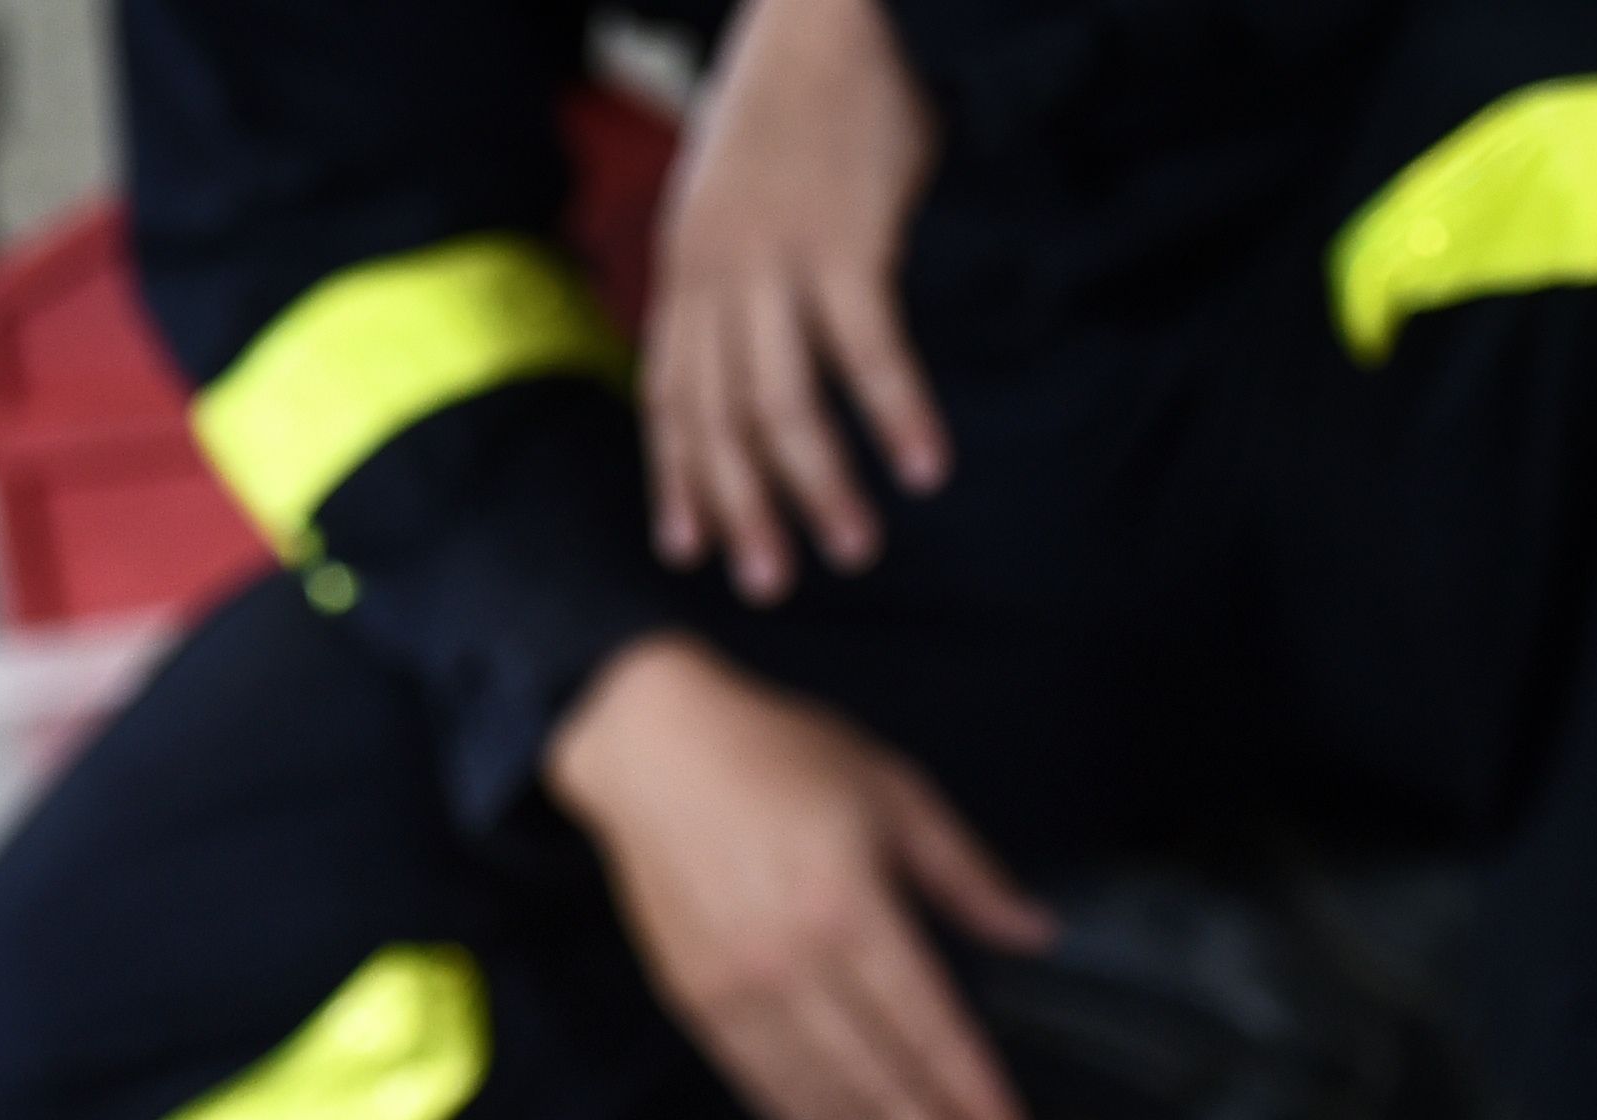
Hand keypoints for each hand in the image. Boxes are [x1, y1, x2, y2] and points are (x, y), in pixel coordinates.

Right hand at [546, 635, 1049, 1119]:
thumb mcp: (895, 792)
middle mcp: (792, 964)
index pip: (927, 1028)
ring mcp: (739, 991)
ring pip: (823, 1097)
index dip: (972, 1098)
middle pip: (879, 1081)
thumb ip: (966, 875)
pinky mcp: (699, 1003)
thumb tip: (1035, 934)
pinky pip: (765, 1087)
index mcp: (850, 907)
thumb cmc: (778, 755)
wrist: (651, 749)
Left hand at [644, 0, 947, 602]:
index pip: (671, 401)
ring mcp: (775, 265)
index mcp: (685, 274)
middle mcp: (715, 280)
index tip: (689, 549)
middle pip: (719, 425)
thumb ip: (729, 282)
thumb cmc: (788, 113)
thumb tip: (748, 354)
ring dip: (820, 487)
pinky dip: (897, 414)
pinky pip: (869, 351)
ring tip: (854, 549)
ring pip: (783, 407)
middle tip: (770, 586)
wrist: (818, 15)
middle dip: (743, 513)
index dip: (678, 480)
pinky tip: (926, 465)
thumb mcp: (727, 203)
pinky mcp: (846, 242)